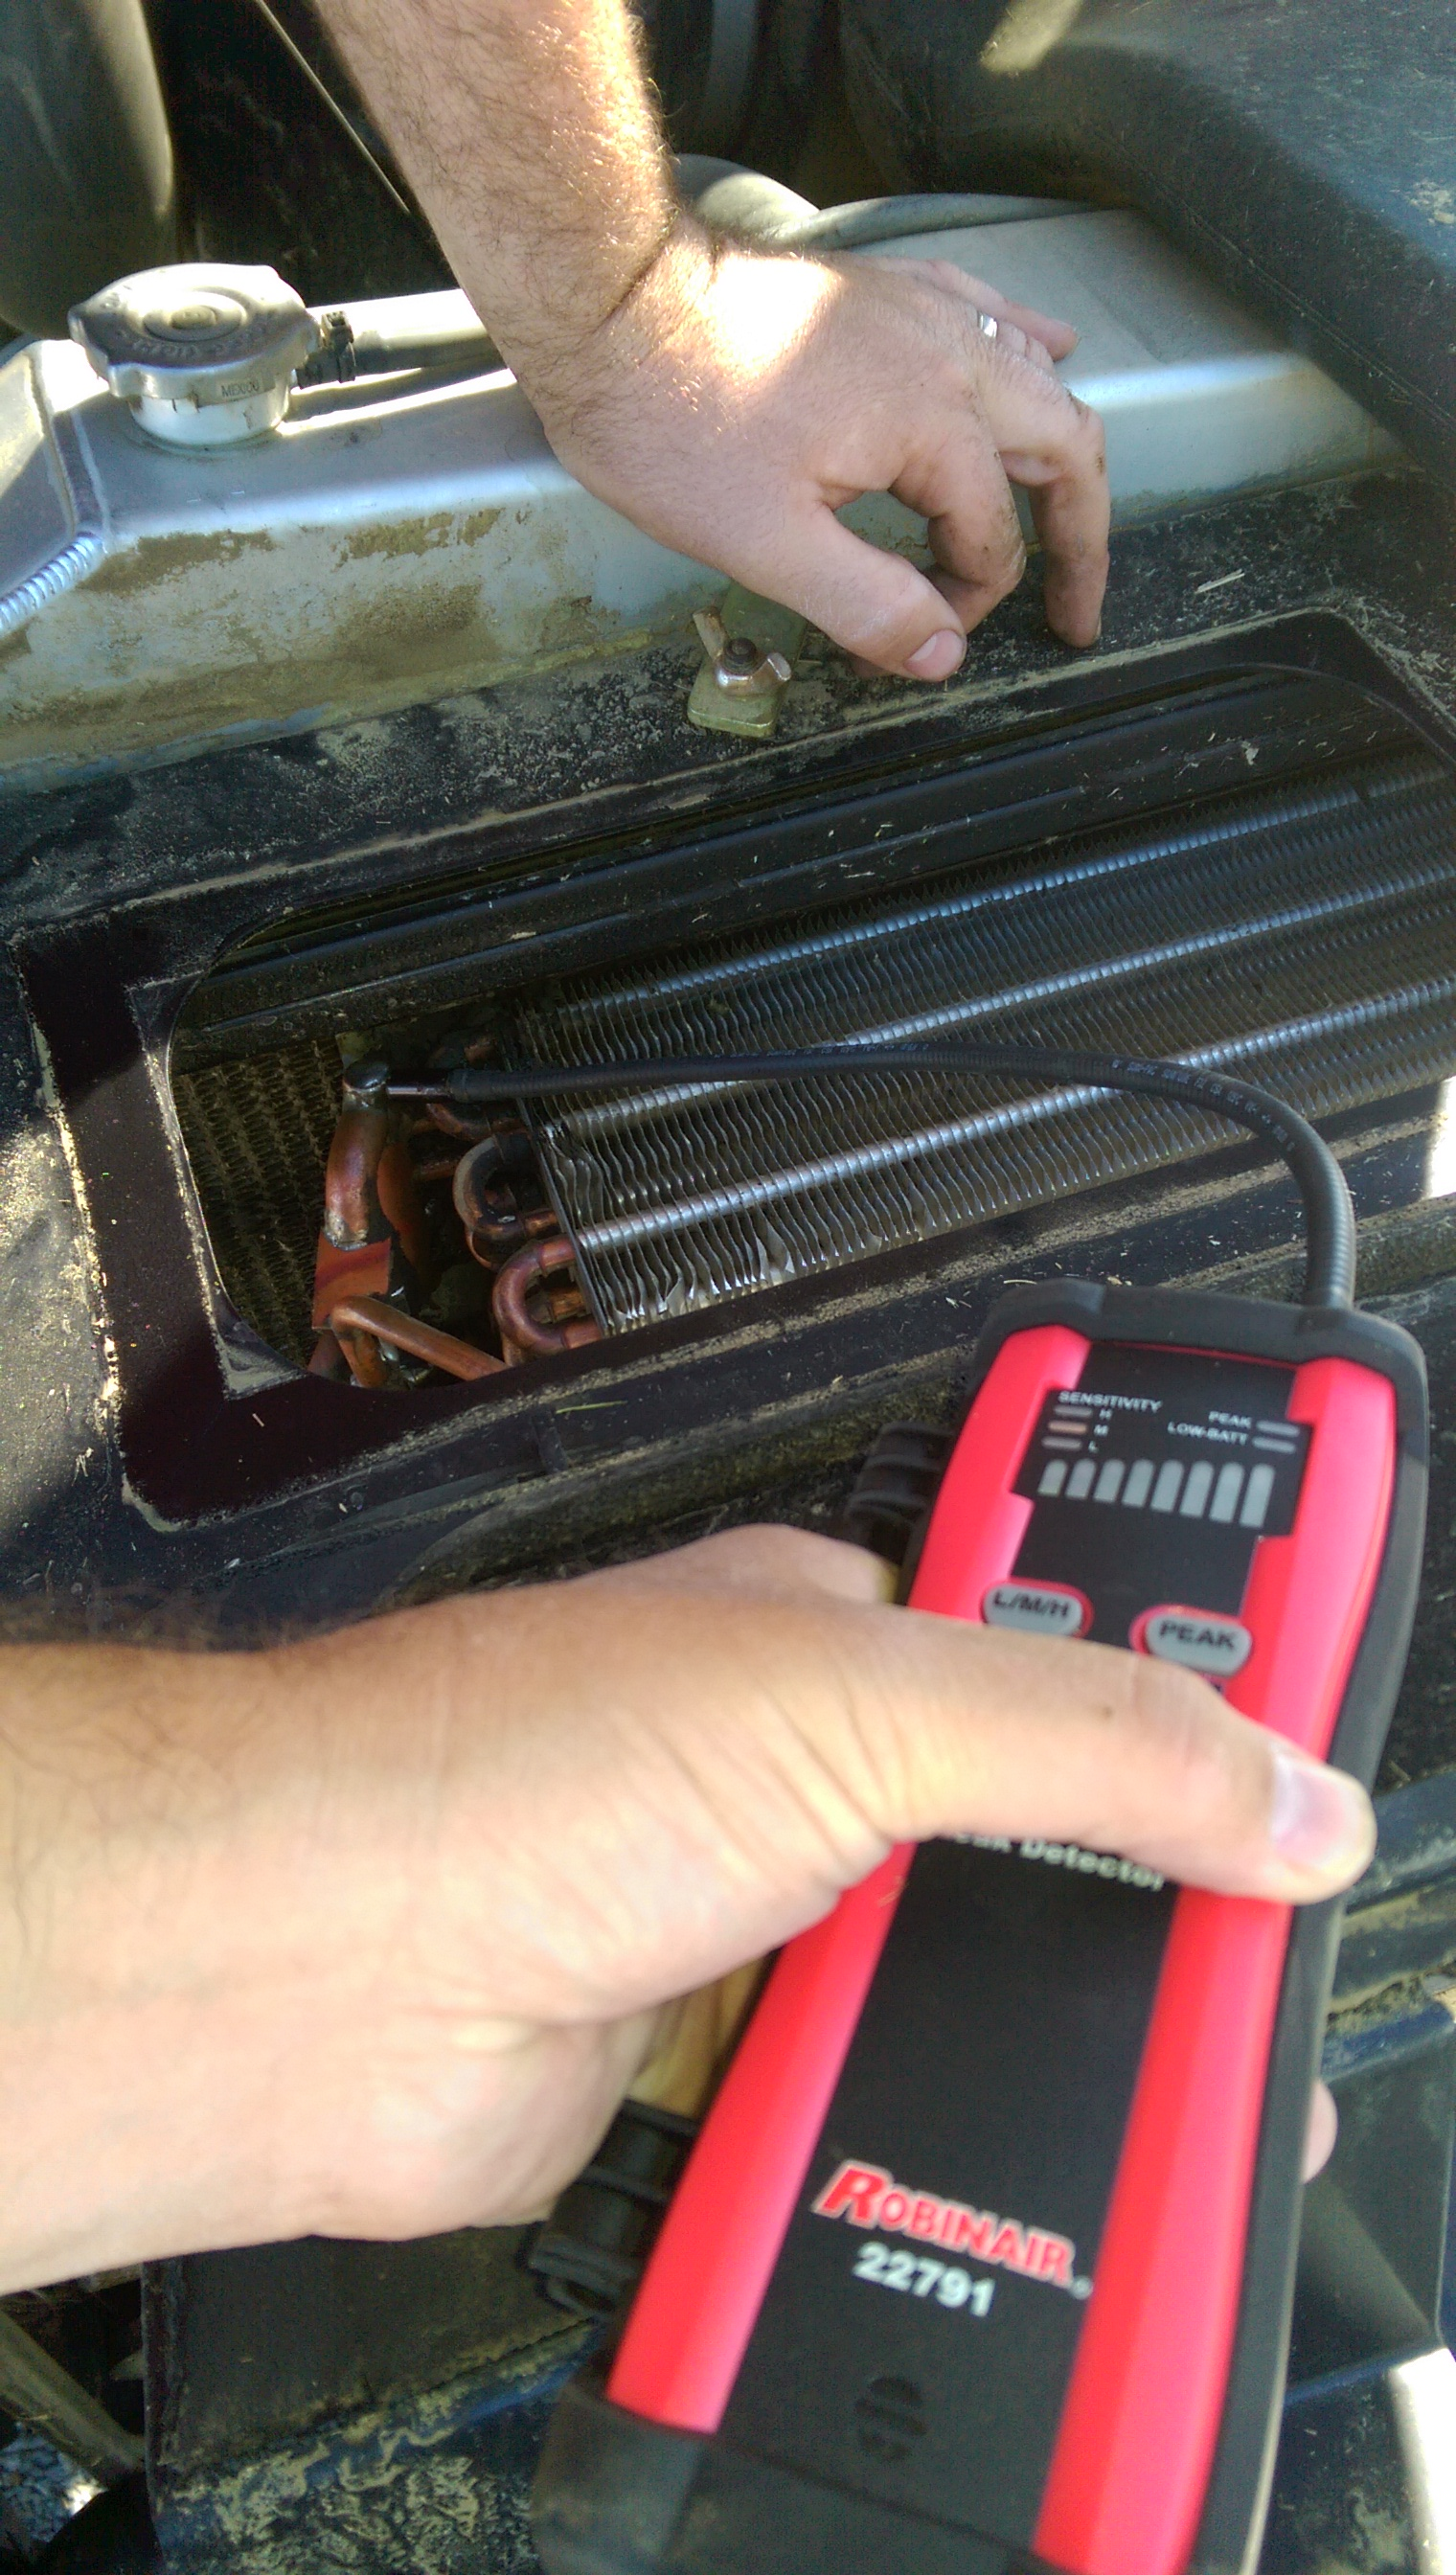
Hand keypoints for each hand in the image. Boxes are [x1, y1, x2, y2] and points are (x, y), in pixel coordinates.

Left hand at [0, 1525, 1369, 2285]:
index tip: (1315, 1720)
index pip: (1077, 1624)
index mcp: (845, 1634)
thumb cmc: (498, 1769)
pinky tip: (999, 2169)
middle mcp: (808, 1770)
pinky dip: (931, 2140)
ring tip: (1163, 2099)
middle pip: (1043, 1836)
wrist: (311, 1975)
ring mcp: (762, 1921)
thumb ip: (1088, 1734)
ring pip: (964, 1991)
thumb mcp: (850, 1706)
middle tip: (1258, 1968)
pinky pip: (872, 2111)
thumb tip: (1280, 1786)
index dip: (1202, 1660)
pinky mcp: (716, 2066)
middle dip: (1148, 1904)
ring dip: (1041, 2043)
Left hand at [525, 219, 1110, 681]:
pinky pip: (987, 312)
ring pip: (1037, 377)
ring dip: (1061, 451)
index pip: (991, 537)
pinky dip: (1028, 350)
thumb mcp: (767, 544)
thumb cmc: (674, 423)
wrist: (614, 307)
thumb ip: (867, 605)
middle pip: (1063, 445)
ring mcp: (919, 311)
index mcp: (933, 420)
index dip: (963, 605)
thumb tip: (943, 654)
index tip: (909, 643)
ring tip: (1066, 515)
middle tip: (1075, 606)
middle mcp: (948, 353)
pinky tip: (1048, 352)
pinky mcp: (883, 290)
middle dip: (1078, 535)